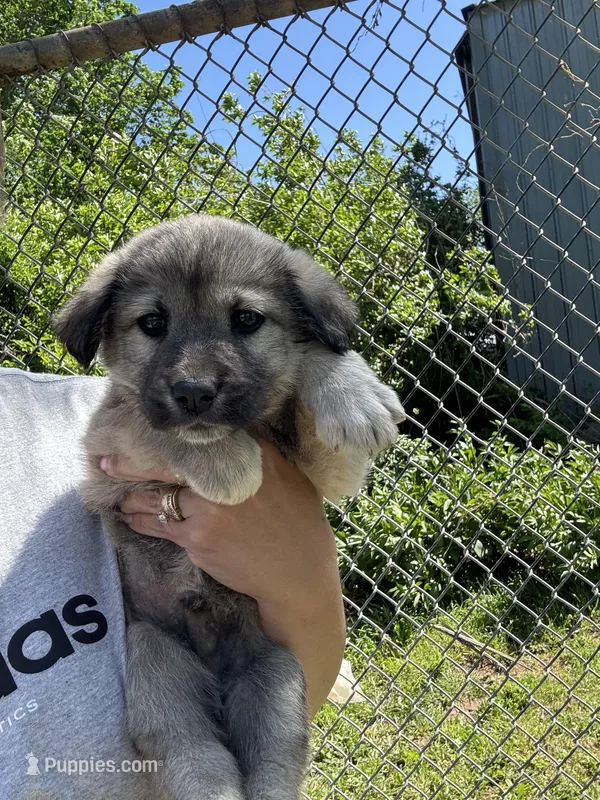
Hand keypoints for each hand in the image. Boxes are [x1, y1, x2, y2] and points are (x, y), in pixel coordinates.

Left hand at [101, 440, 345, 715]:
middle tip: (107, 460)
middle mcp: (225, 477)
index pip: (201, 438)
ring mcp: (208, 508)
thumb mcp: (288, 476)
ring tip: (115, 492)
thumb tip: (230, 437)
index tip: (145, 431)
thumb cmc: (298, 522)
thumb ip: (259, 454)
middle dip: (132, 461)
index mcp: (252, 454)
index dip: (168, 435)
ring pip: (156, 496)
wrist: (298, 573)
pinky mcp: (197, 539)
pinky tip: (129, 515)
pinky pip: (158, 525)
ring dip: (131, 494)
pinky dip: (140, 519)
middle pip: (167, 462)